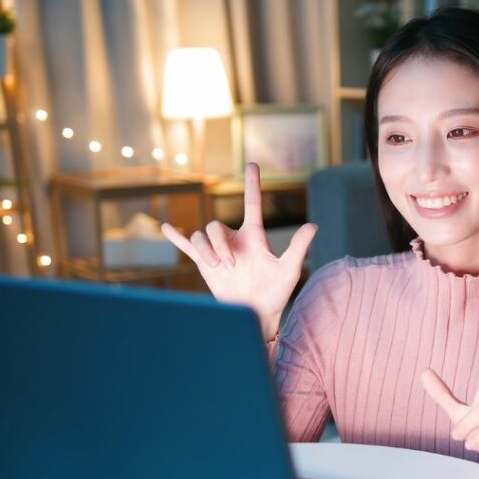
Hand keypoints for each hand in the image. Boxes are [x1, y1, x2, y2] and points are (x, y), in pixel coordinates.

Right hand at [160, 163, 316, 340]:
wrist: (256, 314)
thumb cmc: (276, 293)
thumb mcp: (288, 270)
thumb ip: (298, 247)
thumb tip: (314, 225)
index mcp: (254, 236)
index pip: (252, 204)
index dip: (252, 184)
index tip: (252, 164)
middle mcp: (234, 239)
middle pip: (215, 226)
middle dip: (218, 244)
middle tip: (231, 265)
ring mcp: (218, 251)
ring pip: (200, 236)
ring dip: (205, 251)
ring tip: (217, 268)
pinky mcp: (205, 264)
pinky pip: (187, 247)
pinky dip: (176, 238)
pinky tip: (165, 228)